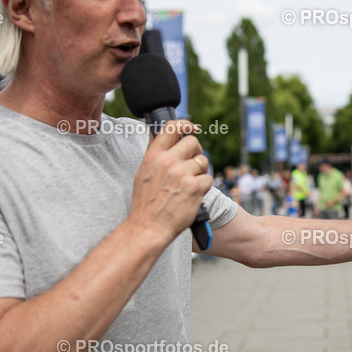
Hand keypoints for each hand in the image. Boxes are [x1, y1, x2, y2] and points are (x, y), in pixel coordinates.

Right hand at [126, 120, 211, 243]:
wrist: (148, 228)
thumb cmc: (145, 204)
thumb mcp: (143, 173)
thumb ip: (156, 156)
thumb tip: (167, 139)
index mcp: (153, 156)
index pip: (171, 127)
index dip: (185, 124)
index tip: (192, 128)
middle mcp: (167, 162)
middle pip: (193, 142)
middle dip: (196, 152)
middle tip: (193, 164)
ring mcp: (182, 174)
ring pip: (203, 161)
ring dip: (200, 172)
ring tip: (189, 185)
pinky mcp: (194, 187)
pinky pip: (208, 179)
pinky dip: (203, 188)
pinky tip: (193, 196)